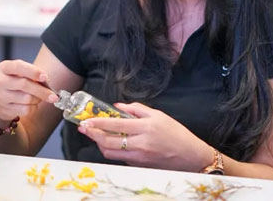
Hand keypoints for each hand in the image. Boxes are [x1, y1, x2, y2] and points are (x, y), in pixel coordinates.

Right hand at [0, 61, 56, 125]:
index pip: (18, 67)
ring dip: (38, 99)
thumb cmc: (12, 81)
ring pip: (26, 99)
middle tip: (53, 95)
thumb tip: (46, 81)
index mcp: (4, 68)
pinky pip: (25, 110)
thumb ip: (30, 73)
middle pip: (24, 85)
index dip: (33, 72)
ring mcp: (0, 97)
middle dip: (42, 90)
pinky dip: (33, 108)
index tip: (45, 77)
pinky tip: (33, 104)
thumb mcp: (17, 72)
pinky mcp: (3, 110)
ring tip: (41, 97)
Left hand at [78, 102, 208, 171]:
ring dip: (99, 144)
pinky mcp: (137, 165)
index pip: (116, 124)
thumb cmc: (175, 133)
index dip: (99, 123)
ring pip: (110, 152)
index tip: (88, 120)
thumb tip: (118, 107)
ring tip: (94, 135)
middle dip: (93, 134)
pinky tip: (110, 143)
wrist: (188, 155)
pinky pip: (120, 157)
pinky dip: (112, 150)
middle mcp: (139, 143)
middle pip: (108, 141)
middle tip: (84, 128)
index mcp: (145, 127)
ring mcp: (137, 156)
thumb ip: (137, 109)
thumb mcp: (159, 115)